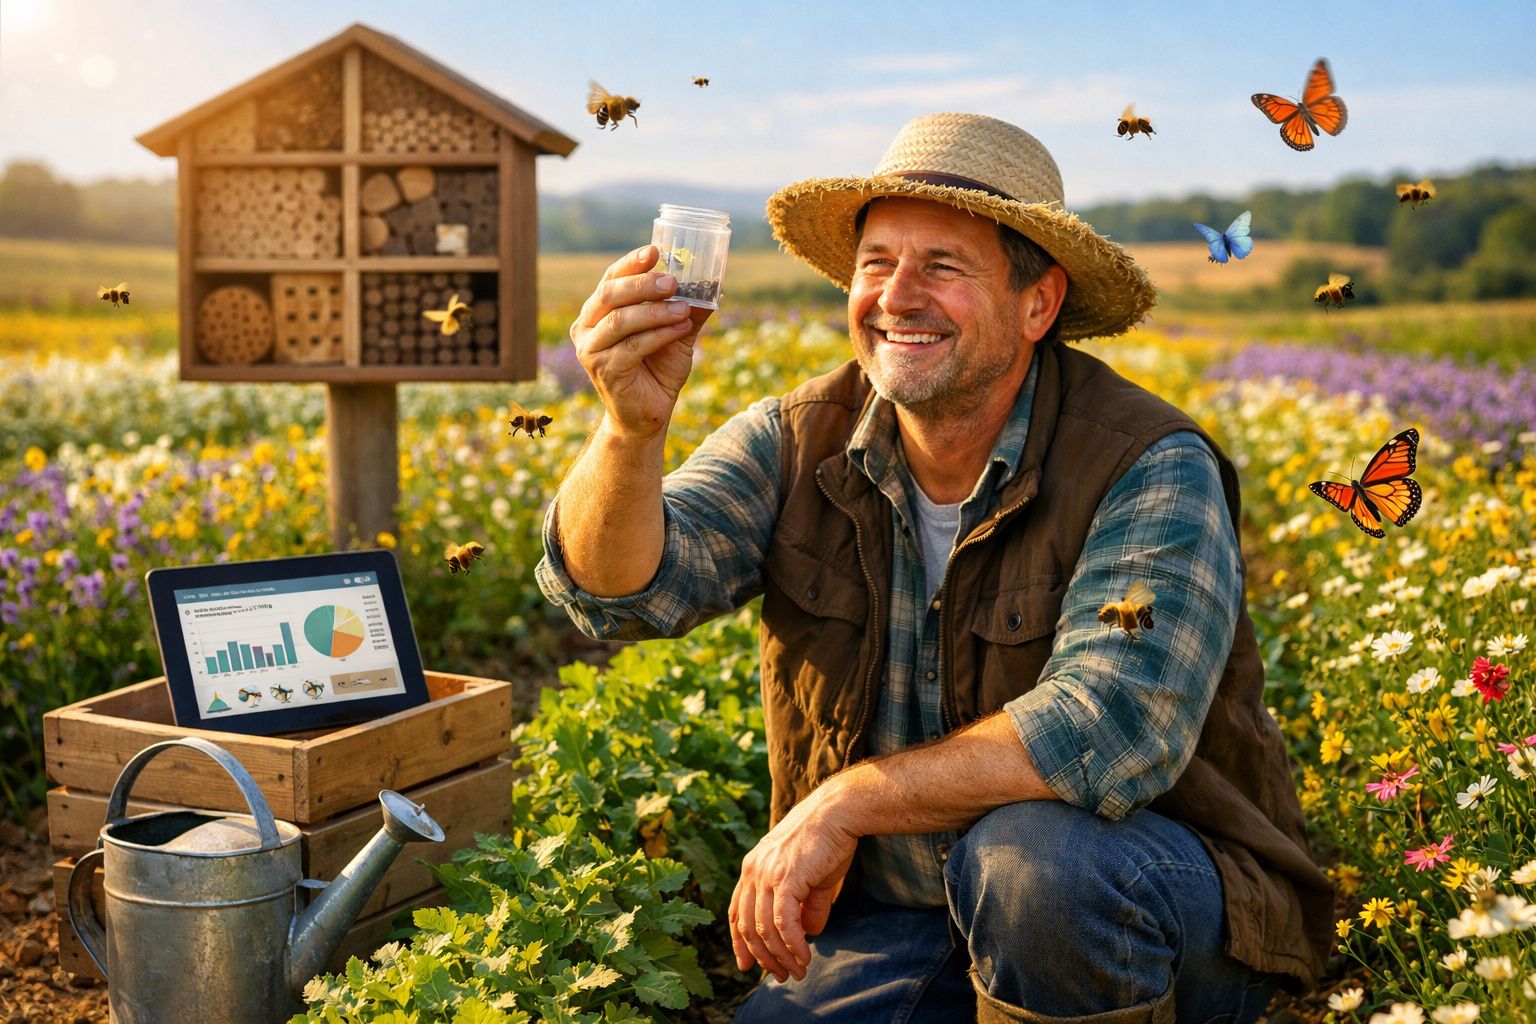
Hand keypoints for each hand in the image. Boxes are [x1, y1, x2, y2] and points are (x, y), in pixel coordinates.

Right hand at [570, 245, 713, 440]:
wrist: (647, 416)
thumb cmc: (657, 371)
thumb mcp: (677, 334)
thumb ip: (689, 309)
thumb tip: (713, 283)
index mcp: (597, 312)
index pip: (611, 279)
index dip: (631, 263)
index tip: (655, 250)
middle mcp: (586, 327)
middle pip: (610, 295)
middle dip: (643, 284)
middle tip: (672, 280)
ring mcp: (590, 350)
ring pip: (621, 320)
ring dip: (656, 312)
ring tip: (683, 309)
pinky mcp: (604, 370)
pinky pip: (633, 346)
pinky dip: (659, 334)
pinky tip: (681, 328)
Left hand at [729, 786, 857, 982]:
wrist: (838, 812)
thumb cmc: (826, 840)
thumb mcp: (811, 877)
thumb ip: (808, 905)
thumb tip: (809, 933)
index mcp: (752, 868)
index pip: (737, 912)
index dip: (739, 942)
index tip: (746, 965)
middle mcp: (753, 871)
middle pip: (748, 927)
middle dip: (763, 957)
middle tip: (781, 976)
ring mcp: (767, 874)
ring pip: (765, 929)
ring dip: (781, 956)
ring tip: (798, 971)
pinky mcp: (786, 878)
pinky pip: (784, 923)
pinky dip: (792, 945)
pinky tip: (804, 956)